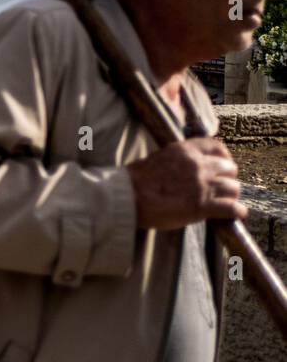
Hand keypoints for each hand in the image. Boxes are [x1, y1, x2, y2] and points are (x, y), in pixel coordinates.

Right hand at [127, 138, 246, 231]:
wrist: (126, 197)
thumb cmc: (134, 180)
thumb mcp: (157, 158)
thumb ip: (176, 160)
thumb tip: (183, 168)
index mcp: (185, 150)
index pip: (217, 147)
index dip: (223, 158)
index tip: (221, 166)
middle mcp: (197, 165)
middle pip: (230, 169)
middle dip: (227, 179)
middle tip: (220, 188)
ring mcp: (202, 186)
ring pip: (233, 189)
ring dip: (231, 196)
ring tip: (225, 203)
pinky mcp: (202, 207)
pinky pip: (232, 209)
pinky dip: (236, 212)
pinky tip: (232, 215)